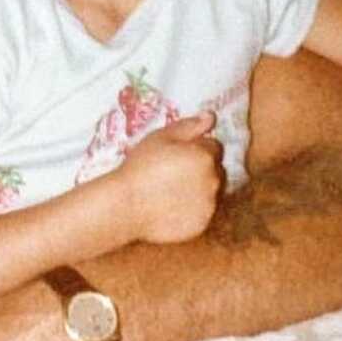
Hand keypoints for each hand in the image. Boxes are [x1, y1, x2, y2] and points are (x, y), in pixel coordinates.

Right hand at [114, 112, 222, 243]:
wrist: (127, 204)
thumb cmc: (141, 165)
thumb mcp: (160, 137)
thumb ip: (189, 126)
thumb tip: (211, 116)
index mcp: (205, 155)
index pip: (213, 146)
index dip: (195, 148)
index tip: (177, 154)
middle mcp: (214, 179)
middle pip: (215, 169)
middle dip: (200, 168)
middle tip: (174, 172)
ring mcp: (210, 204)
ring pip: (210, 191)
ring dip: (199, 189)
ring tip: (171, 191)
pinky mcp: (202, 224)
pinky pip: (203, 212)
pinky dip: (192, 209)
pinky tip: (171, 207)